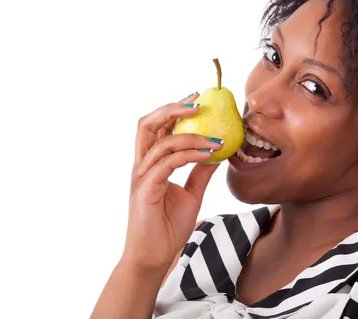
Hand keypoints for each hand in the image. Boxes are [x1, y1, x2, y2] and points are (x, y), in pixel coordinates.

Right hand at [121, 92, 222, 270]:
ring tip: (215, 137)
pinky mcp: (145, 190)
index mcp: (150, 164)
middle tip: (198, 102)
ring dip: (190, 135)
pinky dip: (189, 154)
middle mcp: (142, 166)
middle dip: (171, 108)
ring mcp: (141, 177)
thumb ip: (200, 172)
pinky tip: (209, 154)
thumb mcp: (191, 194)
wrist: (154, 258)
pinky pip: (167, 163)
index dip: (173, 109)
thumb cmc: (167, 227)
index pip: (157, 128)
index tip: (197, 99)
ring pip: (160, 142)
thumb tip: (216, 152)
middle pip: (147, 124)